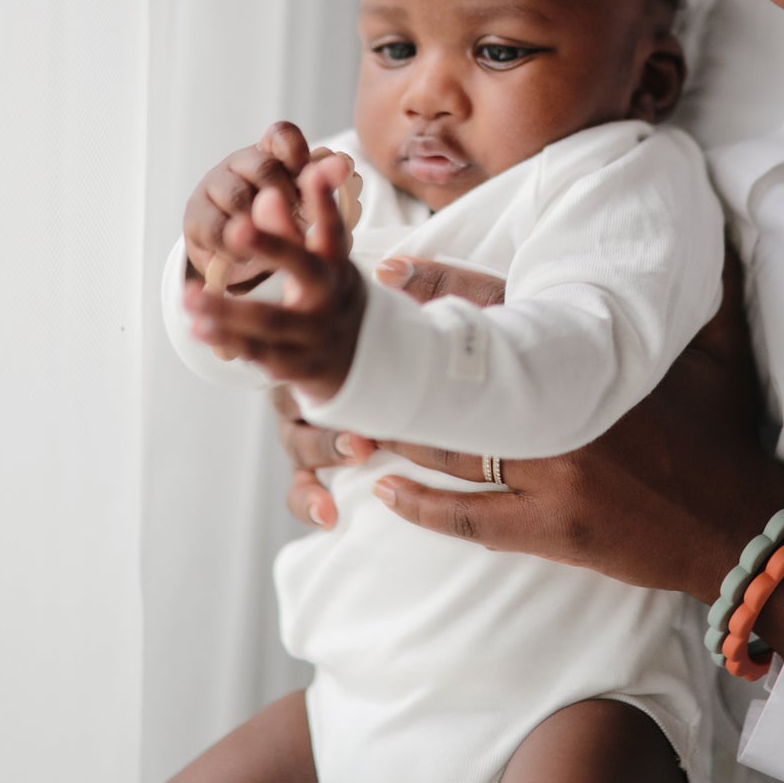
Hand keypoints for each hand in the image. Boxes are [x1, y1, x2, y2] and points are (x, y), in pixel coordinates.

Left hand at [182, 155, 365, 400]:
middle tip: (235, 229)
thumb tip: (266, 194)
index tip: (313, 172)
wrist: (358, 357)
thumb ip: (290, 227)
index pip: (332, 228)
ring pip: (272, 321)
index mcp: (336, 265)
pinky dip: (230, 342)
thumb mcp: (318, 261)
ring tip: (189, 298)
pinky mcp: (299, 366)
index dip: (324, 201)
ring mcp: (317, 334)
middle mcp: (330, 297)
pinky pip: (261, 355)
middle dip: (272, 248)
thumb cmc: (326, 293)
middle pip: (304, 271)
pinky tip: (198, 328)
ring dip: (229, 311)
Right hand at [183, 122, 317, 290]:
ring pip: (238, 198)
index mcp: (272, 155)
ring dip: (261, 225)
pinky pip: (217, 230)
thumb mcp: (308, 208)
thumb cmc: (282, 227)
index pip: (281, 135)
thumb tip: (344, 163)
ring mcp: (214, 187)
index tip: (309, 173)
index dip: (296, 150)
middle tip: (299, 222)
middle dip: (286, 196)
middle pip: (263, 167)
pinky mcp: (195, 218)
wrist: (245, 261)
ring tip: (277, 246)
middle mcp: (240, 164)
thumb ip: (324, 185)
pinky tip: (248, 258)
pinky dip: (236, 247)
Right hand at [273, 259, 506, 528]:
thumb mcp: (464, 312)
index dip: (316, 356)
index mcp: (339, 348)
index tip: (348, 368)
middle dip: (326, 416)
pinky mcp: (322, 467)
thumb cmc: (462, 344)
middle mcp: (318, 389)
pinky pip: (303, 488)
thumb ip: (431, 286)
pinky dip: (310, 501)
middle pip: (296, 401)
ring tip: (359, 454)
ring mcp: (317, 430)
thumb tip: (393, 267)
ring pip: (297, 446)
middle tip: (362, 432)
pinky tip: (331, 515)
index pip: (303, 344)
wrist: (487, 385)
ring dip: (321, 455)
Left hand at [368, 250, 783, 651]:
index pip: (503, 311)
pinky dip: (423, 507)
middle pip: (463, 379)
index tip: (395, 269)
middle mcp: (564, 415)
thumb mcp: (722, 349)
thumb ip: (706, 286)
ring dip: (400, 430)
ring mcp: (552, 476)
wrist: (740, 522)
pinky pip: (471, 519)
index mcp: (593, 363)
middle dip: (404, 358)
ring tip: (352, 411)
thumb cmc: (726, 434)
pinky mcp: (550, 530)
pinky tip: (384, 492)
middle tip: (354, 340)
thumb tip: (712, 218)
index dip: (442, 287)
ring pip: (454, 449)